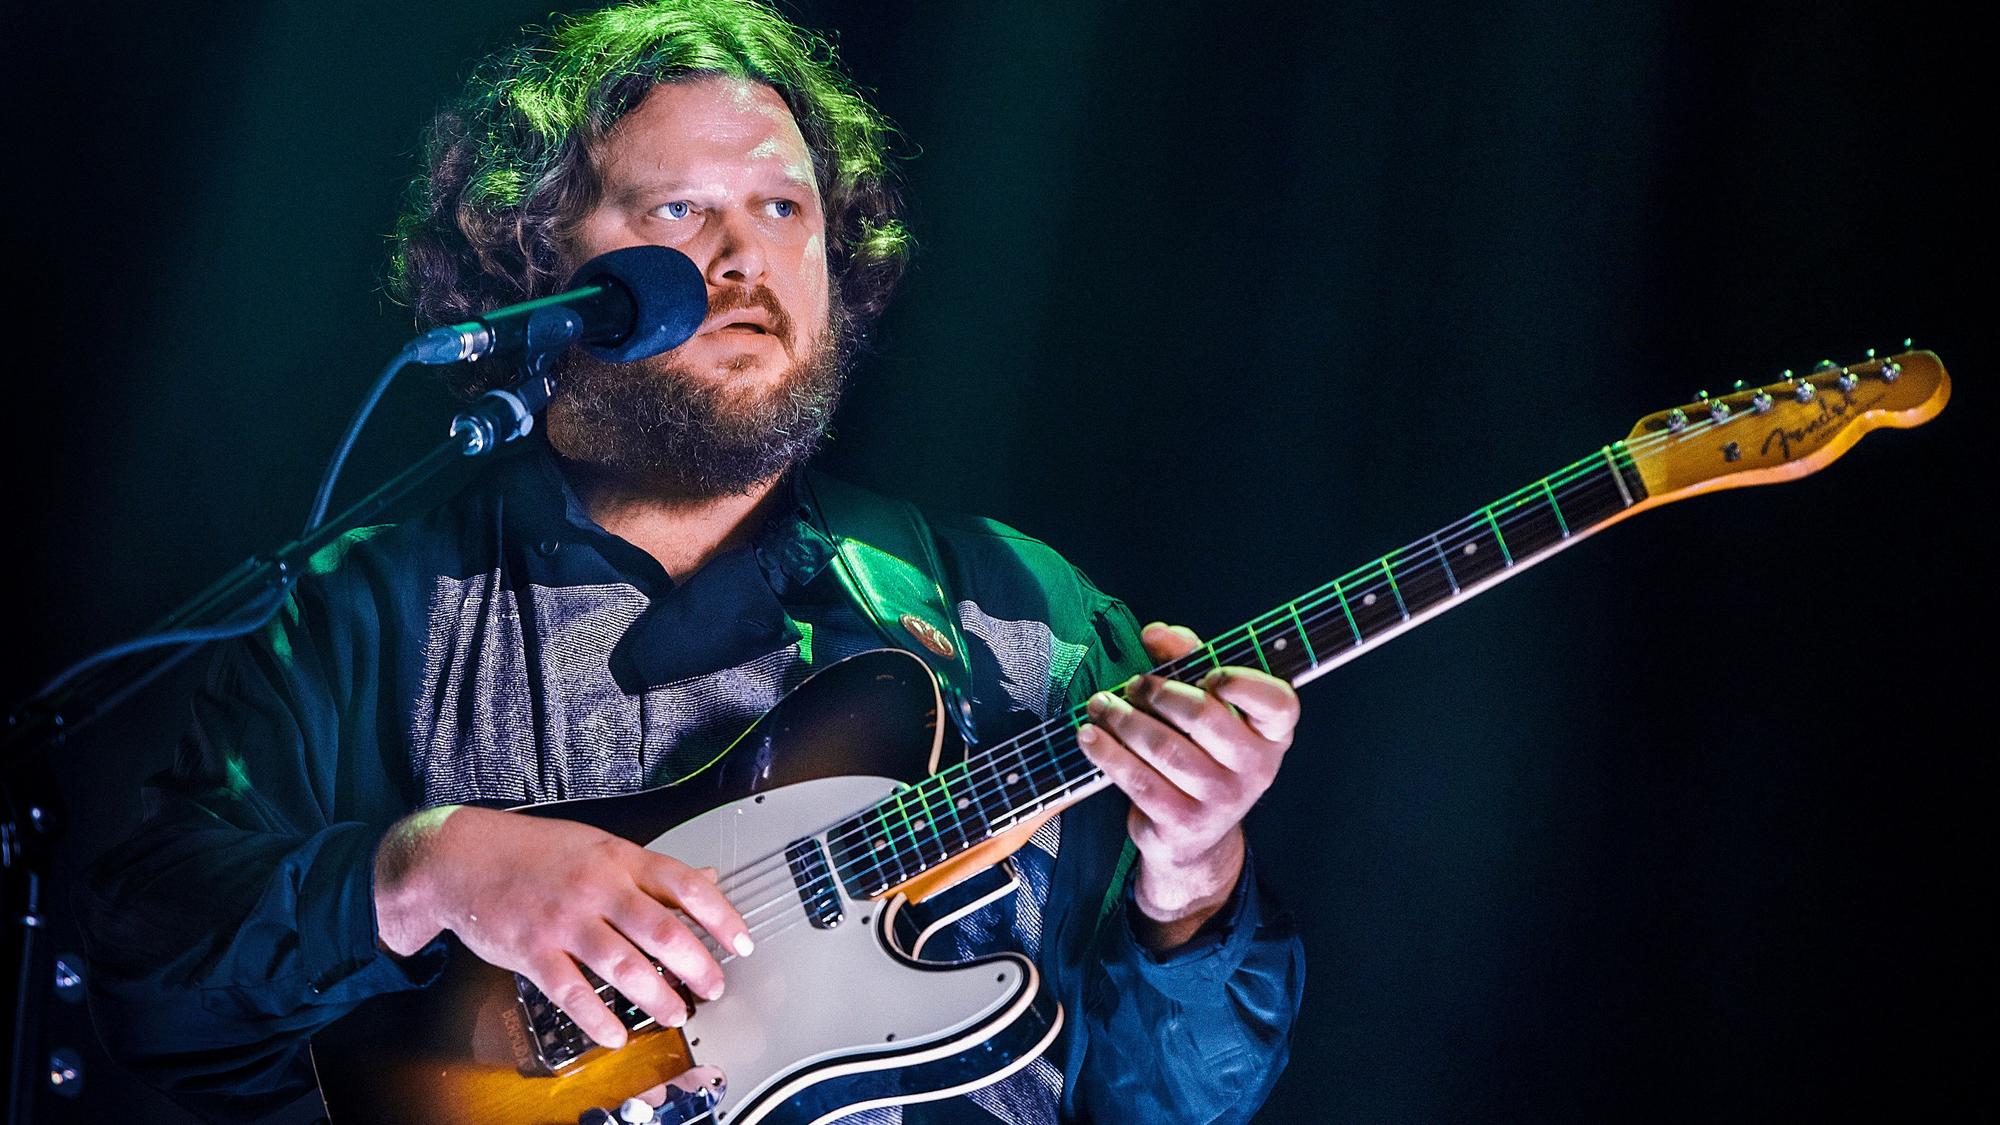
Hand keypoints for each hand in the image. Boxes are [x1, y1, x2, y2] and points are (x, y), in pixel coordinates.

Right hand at [372, 805, 752, 1048]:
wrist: (461, 857)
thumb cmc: (535, 851)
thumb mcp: (601, 846)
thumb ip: (650, 869)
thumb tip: (706, 880)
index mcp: (620, 858)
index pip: (686, 885)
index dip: (722, 916)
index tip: (743, 943)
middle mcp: (598, 888)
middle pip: (663, 930)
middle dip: (697, 965)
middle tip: (714, 988)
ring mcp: (565, 920)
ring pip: (624, 965)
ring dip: (656, 997)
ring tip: (676, 1014)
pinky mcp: (533, 951)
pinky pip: (572, 992)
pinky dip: (597, 1019)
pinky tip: (615, 1035)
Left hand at [1077, 622, 1298, 947]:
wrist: (1195, 837)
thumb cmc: (1202, 752)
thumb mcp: (1208, 707)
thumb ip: (1189, 659)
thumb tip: (1156, 633)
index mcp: (1273, 735)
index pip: (1277, 703)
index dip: (1241, 682)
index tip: (1208, 674)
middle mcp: (1255, 769)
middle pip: (1203, 717)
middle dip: (1158, 693)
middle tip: (1133, 685)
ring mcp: (1220, 801)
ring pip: (1164, 748)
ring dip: (1124, 720)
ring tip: (1102, 706)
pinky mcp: (1183, 823)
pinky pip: (1139, 781)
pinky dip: (1108, 754)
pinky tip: (1090, 736)